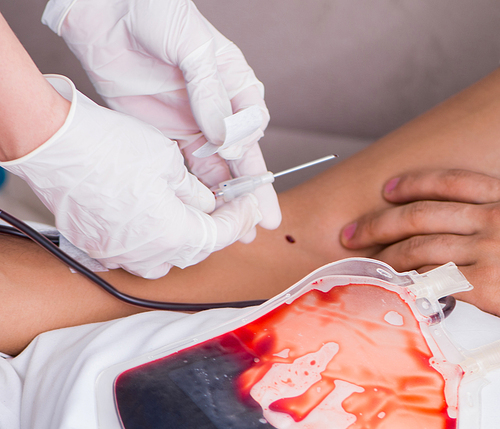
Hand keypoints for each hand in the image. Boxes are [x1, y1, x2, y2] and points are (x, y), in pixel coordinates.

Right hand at [0, 75, 261, 278]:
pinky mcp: (97, 249)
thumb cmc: (107, 149)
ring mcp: (119, 255)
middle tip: (228, 209)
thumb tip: (206, 203)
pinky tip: (157, 225)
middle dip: (216, 230)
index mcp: (171, 233)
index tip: (249, 206)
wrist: (53, 147)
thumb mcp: (168, 162)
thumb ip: (194, 191)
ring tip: (194, 216)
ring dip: (186, 240)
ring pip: (167, 259)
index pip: (219, 235)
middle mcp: (146, 254)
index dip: (239, 219)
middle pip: (195, 251)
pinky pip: (136, 256)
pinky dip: (155, 244)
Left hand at [42, 0, 280, 238]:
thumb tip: (222, 137)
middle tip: (264, 221)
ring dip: (227, 198)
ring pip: (216, 168)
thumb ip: (209, 93)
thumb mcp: (192, 46)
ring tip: (238, 228)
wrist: (105, 12)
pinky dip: (195, 189)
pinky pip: (185, 167)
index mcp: (234, 83)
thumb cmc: (156, 13)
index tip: (233, 156)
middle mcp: (217, 109)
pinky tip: (204, 210)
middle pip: (240, 156)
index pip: (252, 124)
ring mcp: (192, 123)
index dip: (246, 146)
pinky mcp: (165, 134)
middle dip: (252, 190)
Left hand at [340, 169, 499, 315]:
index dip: (413, 184)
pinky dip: (411, 282)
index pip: (450, 183)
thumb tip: (465, 220)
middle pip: (420, 215)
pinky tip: (397, 284)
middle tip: (354, 233)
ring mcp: (490, 250)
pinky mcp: (488, 284)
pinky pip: (434, 278)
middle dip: (378, 224)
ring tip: (368, 263)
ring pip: (420, 248)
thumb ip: (493, 216)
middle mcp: (494, 219)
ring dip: (387, 256)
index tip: (388, 189)